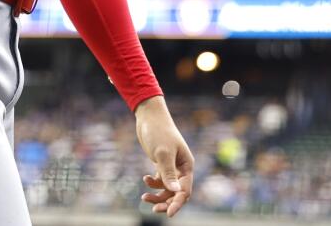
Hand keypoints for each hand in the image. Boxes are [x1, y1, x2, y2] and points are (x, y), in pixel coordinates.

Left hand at [135, 95, 193, 217]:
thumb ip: (168, 173)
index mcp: (187, 165)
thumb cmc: (158, 132)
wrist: (149, 116)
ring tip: (144, 197)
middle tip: (153, 209)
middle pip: (176, 193)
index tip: (168, 214)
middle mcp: (181, 168)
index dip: (178, 203)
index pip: (185, 190)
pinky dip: (152, 183)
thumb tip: (176, 192)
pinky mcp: (162, 164)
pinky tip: (145, 179)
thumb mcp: (162, 153)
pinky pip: (160, 180)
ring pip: (167, 188)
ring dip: (157, 194)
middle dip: (166, 202)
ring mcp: (171, 166)